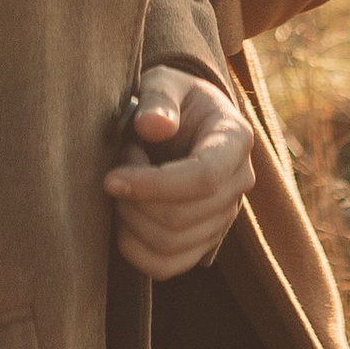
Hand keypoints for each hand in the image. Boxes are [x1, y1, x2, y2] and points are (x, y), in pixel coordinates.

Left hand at [105, 62, 255, 276]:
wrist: (184, 120)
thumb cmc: (171, 99)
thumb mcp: (164, 82)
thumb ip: (159, 99)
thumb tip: (153, 127)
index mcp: (235, 139)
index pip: (203, 178)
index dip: (154, 185)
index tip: (111, 180)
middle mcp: (238, 183)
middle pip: (183, 216)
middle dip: (134, 200)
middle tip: (115, 170)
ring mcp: (224, 216)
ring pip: (171, 244)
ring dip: (130, 222)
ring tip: (123, 186)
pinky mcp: (205, 240)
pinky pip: (167, 266)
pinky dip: (134, 250)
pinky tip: (123, 219)